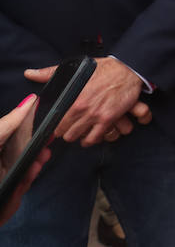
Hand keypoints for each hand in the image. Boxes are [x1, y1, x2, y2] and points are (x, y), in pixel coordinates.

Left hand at [0, 95, 47, 225]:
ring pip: (27, 166)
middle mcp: (2, 160)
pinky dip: (30, 176)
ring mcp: (7, 176)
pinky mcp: (11, 194)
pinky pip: (24, 183)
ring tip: (43, 155)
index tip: (46, 121)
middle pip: (23, 149)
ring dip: (37, 160)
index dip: (30, 126)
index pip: (16, 133)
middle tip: (50, 137)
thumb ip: (9, 122)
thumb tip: (31, 100)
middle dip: (38, 143)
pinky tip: (34, 168)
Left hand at [24, 57, 143, 146]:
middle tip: (69, 128)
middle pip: (65, 133)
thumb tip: (30, 73)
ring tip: (79, 131)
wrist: (128, 69)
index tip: (58, 125)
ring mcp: (95, 115)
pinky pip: (94, 138)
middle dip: (66, 132)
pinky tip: (90, 136)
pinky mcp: (108, 119)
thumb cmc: (104, 69)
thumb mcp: (76, 68)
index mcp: (72, 98)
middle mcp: (82, 109)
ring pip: (77, 137)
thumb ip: (50, 72)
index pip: (55, 122)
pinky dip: (91, 139)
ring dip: (77, 136)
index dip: (55, 125)